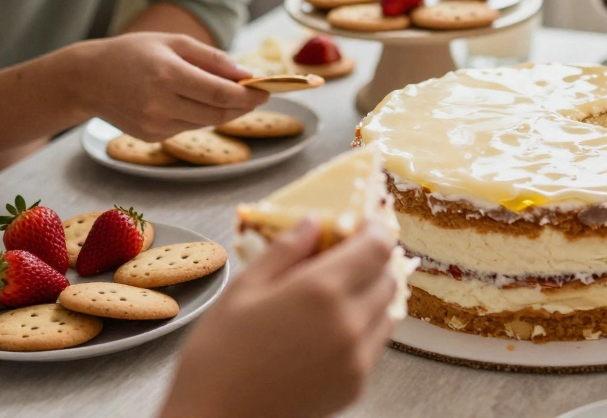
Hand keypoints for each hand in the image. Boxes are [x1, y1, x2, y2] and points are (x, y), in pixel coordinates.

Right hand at [68, 32, 267, 140]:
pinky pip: (188, 127)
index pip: (221, 94)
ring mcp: (154, 125)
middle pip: (219, 114)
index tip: (268, 90)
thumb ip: (213, 59)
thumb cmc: (133, 53)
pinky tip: (193, 101)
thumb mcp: (174, 43)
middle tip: (258, 95)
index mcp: (168, 75)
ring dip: (224, 111)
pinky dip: (200, 116)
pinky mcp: (151, 137)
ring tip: (229, 94)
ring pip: (206, 123)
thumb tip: (248, 74)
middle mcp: (160, 104)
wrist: (86, 79)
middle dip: (244, 106)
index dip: (250, 95)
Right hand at [162, 220, 397, 417]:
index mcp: (320, 292)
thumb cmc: (218, 355)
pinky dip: (365, 326)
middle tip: (345, 256)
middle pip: (388, 278)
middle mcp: (348, 324)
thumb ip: (285, 250)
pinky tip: (332, 326)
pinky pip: (376, 343)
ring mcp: (357, 358)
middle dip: (373, 260)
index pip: (378, 248)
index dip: (376, 230)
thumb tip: (313, 222)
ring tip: (338, 291)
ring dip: (373, 293)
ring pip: (388, 311)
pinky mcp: (356, 385)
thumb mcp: (243, 289)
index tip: (363, 223)